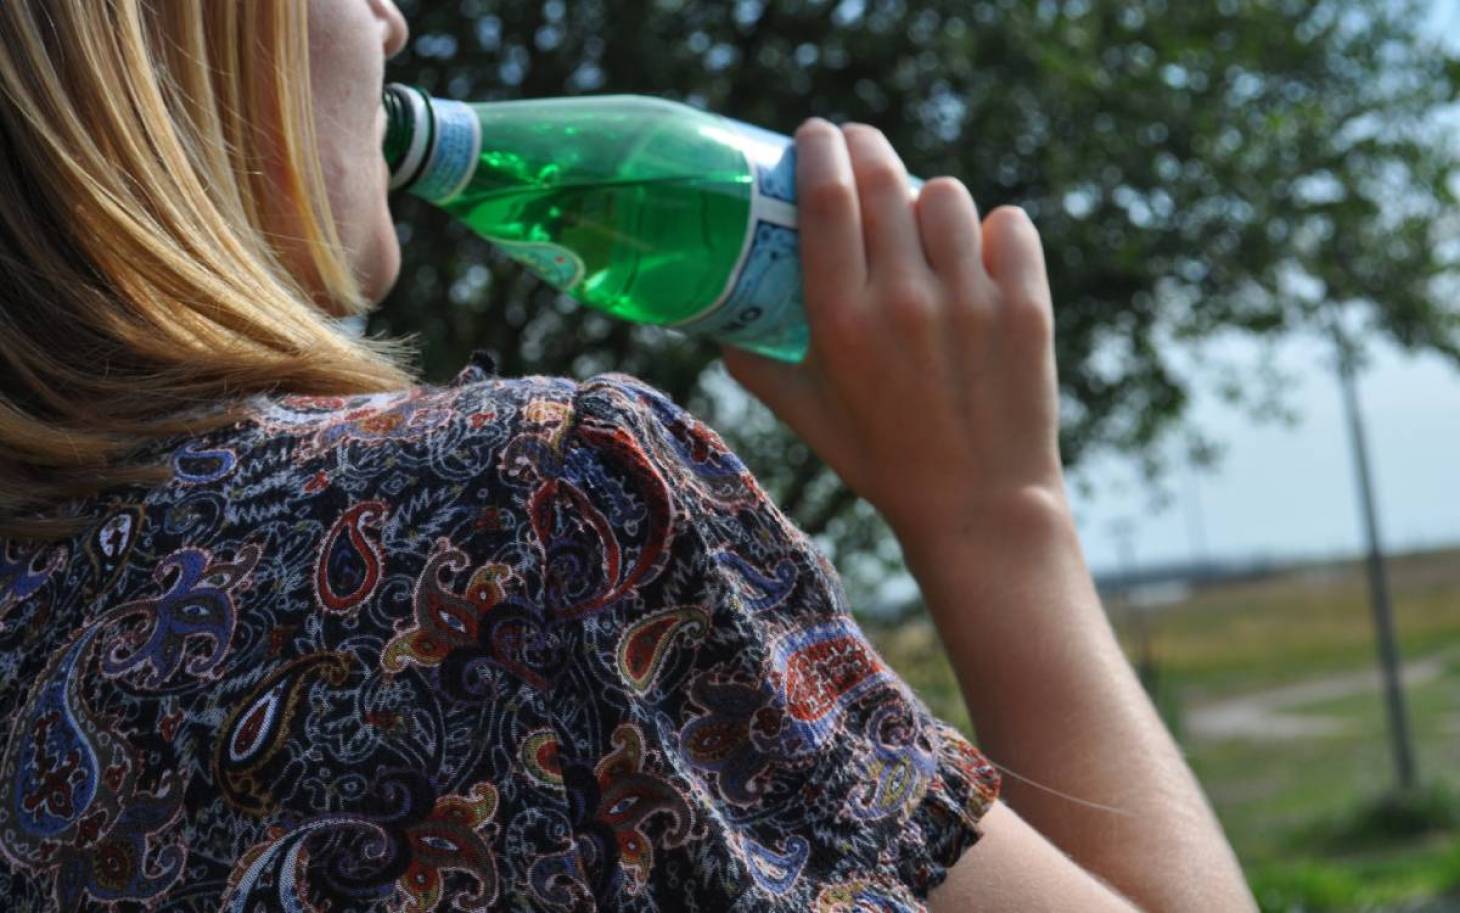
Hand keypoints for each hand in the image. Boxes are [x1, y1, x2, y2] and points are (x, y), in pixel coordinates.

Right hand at [719, 119, 1065, 550]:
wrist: (978, 504)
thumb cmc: (881, 460)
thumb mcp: (804, 416)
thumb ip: (756, 365)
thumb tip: (719, 323)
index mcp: (841, 321)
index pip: (825, 196)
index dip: (819, 148)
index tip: (815, 134)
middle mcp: (904, 301)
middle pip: (882, 178)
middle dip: (865, 146)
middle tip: (860, 148)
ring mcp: (971, 300)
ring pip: (947, 194)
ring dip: (928, 196)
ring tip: (922, 219)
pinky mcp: (1026, 307)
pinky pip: (1010, 225)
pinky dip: (994, 228)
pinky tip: (979, 250)